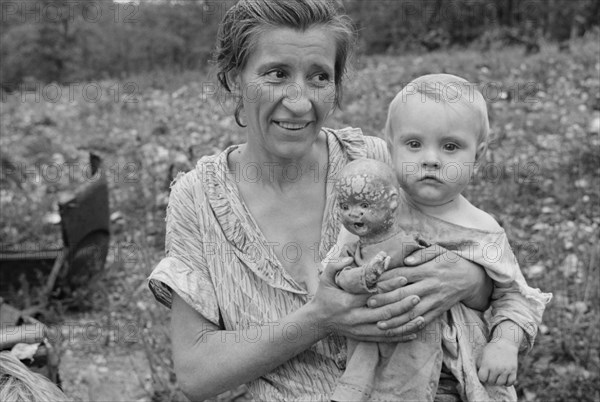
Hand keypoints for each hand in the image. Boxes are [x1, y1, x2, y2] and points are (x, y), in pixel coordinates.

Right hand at [310, 257, 419, 341]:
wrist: (317, 320)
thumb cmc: (324, 296)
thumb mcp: (324, 278)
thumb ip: (335, 265)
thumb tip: (349, 257)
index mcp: (348, 302)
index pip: (373, 293)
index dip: (389, 286)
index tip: (404, 279)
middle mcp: (355, 317)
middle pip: (384, 312)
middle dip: (402, 305)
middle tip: (418, 296)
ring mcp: (360, 329)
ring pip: (388, 329)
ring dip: (406, 323)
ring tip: (422, 316)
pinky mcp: (363, 337)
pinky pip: (385, 339)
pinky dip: (400, 336)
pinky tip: (414, 333)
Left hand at [365, 245, 488, 336]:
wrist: (473, 278)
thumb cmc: (451, 262)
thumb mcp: (439, 250)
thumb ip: (422, 254)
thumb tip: (407, 260)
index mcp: (428, 270)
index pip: (403, 275)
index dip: (386, 280)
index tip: (371, 285)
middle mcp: (430, 286)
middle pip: (405, 295)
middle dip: (386, 300)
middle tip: (369, 304)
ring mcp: (435, 300)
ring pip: (412, 313)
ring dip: (395, 320)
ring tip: (379, 323)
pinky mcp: (439, 311)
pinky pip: (423, 321)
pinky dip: (410, 327)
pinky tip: (397, 331)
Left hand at [477, 338, 518, 385]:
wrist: (505, 343)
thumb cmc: (492, 349)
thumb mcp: (482, 354)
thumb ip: (479, 364)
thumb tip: (479, 374)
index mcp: (487, 364)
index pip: (482, 378)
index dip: (482, 377)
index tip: (483, 374)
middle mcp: (496, 368)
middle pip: (491, 382)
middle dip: (489, 379)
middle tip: (490, 375)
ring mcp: (505, 370)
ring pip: (500, 383)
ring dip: (497, 382)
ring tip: (496, 377)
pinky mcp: (513, 371)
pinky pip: (510, 383)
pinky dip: (507, 383)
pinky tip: (504, 379)